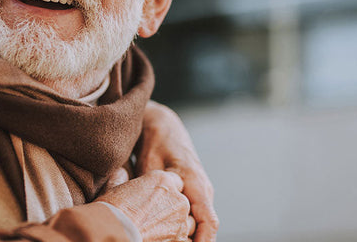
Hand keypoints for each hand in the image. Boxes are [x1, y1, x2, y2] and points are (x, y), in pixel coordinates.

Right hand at [97, 170, 193, 240]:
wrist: (113, 231)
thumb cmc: (110, 210)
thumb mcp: (113, 186)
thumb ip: (121, 177)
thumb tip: (121, 172)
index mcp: (163, 180)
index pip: (175, 182)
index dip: (165, 192)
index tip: (155, 200)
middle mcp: (177, 198)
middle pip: (182, 203)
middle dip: (172, 210)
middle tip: (153, 218)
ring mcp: (181, 221)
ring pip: (187, 223)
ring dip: (176, 226)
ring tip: (157, 231)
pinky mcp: (181, 240)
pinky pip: (187, 240)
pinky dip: (177, 240)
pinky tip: (164, 239)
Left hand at [135, 101, 218, 241]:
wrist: (163, 126)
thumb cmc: (156, 142)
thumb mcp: (151, 164)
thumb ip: (155, 189)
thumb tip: (147, 212)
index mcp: (196, 183)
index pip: (209, 221)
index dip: (204, 241)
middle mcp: (203, 190)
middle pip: (204, 227)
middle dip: (191, 241)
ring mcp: (200, 192)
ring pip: (198, 222)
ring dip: (186, 235)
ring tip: (165, 239)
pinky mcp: (192, 193)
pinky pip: (192, 215)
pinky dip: (182, 226)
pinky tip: (165, 233)